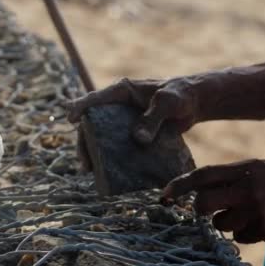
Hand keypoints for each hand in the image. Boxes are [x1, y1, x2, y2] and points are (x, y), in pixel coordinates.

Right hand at [65, 76, 205, 171]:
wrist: (193, 104)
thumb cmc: (179, 95)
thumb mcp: (167, 103)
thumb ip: (152, 119)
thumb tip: (138, 140)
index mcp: (121, 92)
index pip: (95, 98)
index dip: (81, 107)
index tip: (71, 119)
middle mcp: (116, 106)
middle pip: (92, 124)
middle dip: (84, 142)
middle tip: (85, 162)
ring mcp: (121, 121)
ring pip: (100, 137)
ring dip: (93, 153)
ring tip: (89, 170)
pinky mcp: (130, 134)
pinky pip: (115, 146)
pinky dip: (110, 158)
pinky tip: (107, 173)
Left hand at [162, 159, 264, 243]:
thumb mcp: (257, 170)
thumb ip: (229, 177)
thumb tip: (196, 191)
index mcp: (245, 169)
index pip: (204, 175)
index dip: (180, 185)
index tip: (164, 195)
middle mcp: (248, 187)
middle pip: (204, 203)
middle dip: (200, 210)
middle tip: (206, 212)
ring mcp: (256, 209)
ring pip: (221, 224)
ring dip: (228, 223)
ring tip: (249, 215)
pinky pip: (241, 237)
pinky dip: (247, 234)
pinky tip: (263, 224)